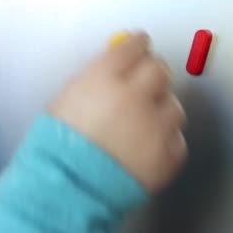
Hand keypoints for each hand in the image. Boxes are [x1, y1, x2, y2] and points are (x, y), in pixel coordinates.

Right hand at [48, 32, 186, 192]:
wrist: (68, 188)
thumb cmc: (56, 146)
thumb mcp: (64, 99)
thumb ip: (94, 78)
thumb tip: (113, 66)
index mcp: (105, 77)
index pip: (134, 47)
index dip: (137, 44)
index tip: (140, 44)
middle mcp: (136, 95)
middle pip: (160, 70)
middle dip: (152, 72)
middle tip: (145, 81)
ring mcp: (156, 125)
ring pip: (173, 104)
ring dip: (161, 108)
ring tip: (143, 122)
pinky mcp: (168, 154)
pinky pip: (176, 138)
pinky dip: (165, 139)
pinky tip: (148, 145)